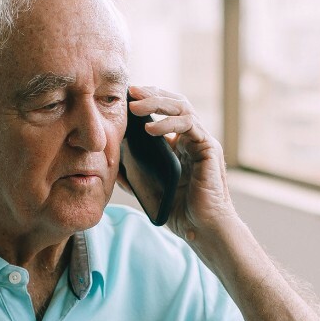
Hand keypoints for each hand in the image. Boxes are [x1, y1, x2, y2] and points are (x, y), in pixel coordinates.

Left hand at [126, 85, 237, 242]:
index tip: (126, 96)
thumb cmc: (179, 212)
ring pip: (183, 107)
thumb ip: (133, 175)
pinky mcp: (209, 149)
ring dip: (158, 103)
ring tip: (135, 106)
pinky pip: (189, 125)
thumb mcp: (149, 188)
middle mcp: (193, 138)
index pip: (166, 111)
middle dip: (152, 94)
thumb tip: (110, 163)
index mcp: (180, 144)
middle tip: (130, 91)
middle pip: (175, 102)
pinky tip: (150, 128)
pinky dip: (169, 123)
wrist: (201, 229)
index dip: (148, 100)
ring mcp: (202, 142)